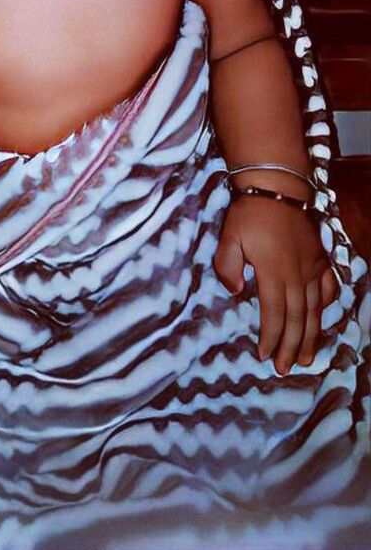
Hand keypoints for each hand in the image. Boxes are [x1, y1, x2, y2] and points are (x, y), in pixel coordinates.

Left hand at [213, 197, 338, 373]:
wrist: (277, 187)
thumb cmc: (249, 213)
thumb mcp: (228, 238)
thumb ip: (228, 267)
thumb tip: (236, 292)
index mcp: (273, 272)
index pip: (273, 314)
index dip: (270, 337)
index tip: (265, 356)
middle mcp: (297, 274)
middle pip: (296, 319)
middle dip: (290, 347)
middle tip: (285, 369)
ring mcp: (312, 267)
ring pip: (314, 309)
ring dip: (310, 335)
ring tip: (306, 358)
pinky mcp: (319, 258)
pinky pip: (328, 288)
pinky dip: (327, 306)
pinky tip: (323, 318)